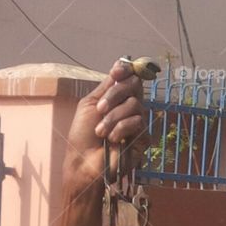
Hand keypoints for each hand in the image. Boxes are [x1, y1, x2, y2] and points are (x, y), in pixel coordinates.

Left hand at [65, 59, 145, 187]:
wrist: (84, 163)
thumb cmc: (82, 137)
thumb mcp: (90, 104)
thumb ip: (107, 85)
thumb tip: (120, 62)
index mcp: (116, 98)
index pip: (129, 77)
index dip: (126, 70)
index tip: (116, 72)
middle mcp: (129, 107)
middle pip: (134, 85)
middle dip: (115, 94)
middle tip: (101, 109)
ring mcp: (137, 122)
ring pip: (135, 104)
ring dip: (114, 117)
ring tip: (101, 132)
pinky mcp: (143, 138)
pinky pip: (138, 122)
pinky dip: (122, 128)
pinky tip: (113, 140)